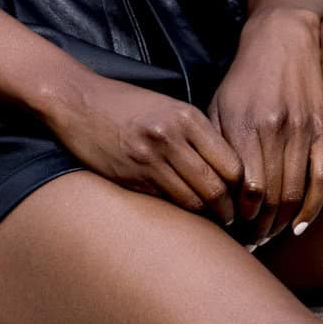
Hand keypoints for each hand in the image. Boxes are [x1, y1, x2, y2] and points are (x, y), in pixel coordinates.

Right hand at [40, 68, 242, 222]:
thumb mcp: (169, 107)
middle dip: (229, 209)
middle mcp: (171, 138)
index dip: (242, 186)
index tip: (244, 196)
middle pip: (216, 186)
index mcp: (188, 117)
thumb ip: (197, 134)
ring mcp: (150, 160)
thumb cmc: (127, 104)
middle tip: (235, 219)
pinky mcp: (131, 177)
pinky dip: (180, 211)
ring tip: (215, 222)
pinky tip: (187, 215)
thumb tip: (228, 169)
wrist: (78, 101)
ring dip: (207, 216)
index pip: (231, 163)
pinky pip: (166, 202)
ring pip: (193, 200)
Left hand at [209, 7, 322, 247]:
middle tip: (249, 241)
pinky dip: (313, 207)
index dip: (241, 215)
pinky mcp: (322, 129)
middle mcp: (275, 130)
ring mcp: (302, 130)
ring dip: (281, 223)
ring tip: (267, 236)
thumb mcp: (217, 105)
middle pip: (272, 197)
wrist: (280, 39)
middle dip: (259, 226)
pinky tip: (300, 226)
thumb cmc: (243, 78)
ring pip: (295, 192)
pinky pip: (322, 177)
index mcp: (245, 126)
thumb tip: (211, 189)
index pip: (247, 188)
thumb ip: (215, 146)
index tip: (231, 228)